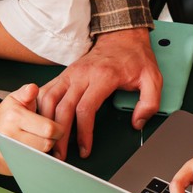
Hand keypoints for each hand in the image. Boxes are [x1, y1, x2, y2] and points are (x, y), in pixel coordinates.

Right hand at [0, 84, 63, 173]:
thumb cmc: (9, 112)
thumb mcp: (17, 97)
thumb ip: (27, 92)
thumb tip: (33, 88)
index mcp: (14, 116)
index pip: (48, 129)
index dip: (59, 130)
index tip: (58, 128)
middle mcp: (8, 136)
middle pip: (45, 146)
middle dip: (51, 141)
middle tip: (48, 136)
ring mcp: (4, 153)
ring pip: (38, 158)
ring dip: (43, 153)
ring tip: (40, 143)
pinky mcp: (3, 166)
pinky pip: (27, 168)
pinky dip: (34, 162)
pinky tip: (32, 153)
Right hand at [37, 27, 162, 157]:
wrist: (122, 37)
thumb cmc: (135, 58)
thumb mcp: (152, 78)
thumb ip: (149, 103)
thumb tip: (137, 123)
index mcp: (102, 76)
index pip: (85, 109)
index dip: (83, 133)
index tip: (85, 149)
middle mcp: (82, 75)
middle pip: (63, 109)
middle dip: (59, 135)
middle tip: (61, 155)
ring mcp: (70, 74)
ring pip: (49, 100)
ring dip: (45, 124)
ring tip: (50, 143)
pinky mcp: (64, 74)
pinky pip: (46, 91)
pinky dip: (39, 108)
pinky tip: (40, 122)